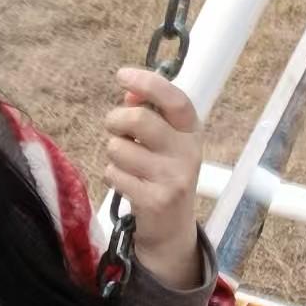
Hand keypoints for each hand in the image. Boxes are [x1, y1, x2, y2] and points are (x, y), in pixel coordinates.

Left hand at [103, 66, 202, 262]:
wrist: (172, 230)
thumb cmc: (163, 176)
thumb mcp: (165, 143)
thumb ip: (149, 115)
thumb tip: (129, 94)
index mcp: (192, 132)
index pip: (174, 99)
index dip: (147, 83)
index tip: (122, 75)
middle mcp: (187, 154)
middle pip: (139, 119)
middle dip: (116, 120)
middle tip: (115, 128)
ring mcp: (172, 178)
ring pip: (119, 148)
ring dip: (114, 155)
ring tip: (127, 165)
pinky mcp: (154, 200)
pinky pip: (114, 174)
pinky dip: (113, 176)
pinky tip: (128, 185)